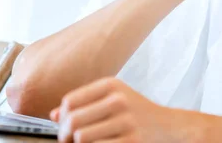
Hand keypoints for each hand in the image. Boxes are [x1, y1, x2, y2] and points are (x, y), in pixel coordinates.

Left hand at [50, 77, 172, 142]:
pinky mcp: (130, 141)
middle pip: (72, 121)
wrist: (168, 127)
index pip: (70, 101)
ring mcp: (125, 121)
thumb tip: (53, 115)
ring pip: (81, 138)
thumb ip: (83, 103)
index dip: (61, 117)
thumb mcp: (112, 98)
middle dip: (64, 135)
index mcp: (111, 85)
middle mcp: (118, 100)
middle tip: (67, 141)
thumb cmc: (136, 112)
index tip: (63, 126)